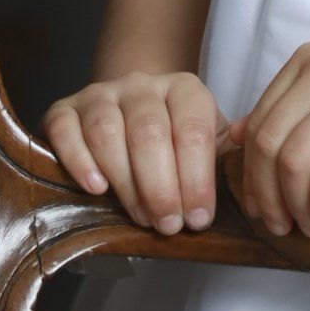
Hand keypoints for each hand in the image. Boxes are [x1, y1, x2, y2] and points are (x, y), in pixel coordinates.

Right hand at [42, 70, 226, 233]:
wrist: (127, 115)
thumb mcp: (208, 144)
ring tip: (140, 216)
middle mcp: (142, 85)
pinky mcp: (64, 110)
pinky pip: (66, 132)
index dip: (197, 179)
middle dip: (161, 187)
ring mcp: (100, 94)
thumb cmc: (174, 141)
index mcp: (184, 90)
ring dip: (126, 183)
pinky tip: (97, 189)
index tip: (198, 219)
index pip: (193, 130)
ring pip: (108, 134)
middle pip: (150, 133)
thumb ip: (226, 161)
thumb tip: (245, 189)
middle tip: (168, 225)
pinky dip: (80, 162)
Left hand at [224, 36, 309, 238]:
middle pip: (266, 145)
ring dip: (291, 205)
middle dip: (263, 195)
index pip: (257, 122)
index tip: (259, 205)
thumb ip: (294, 104)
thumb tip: (236, 137)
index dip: (249, 173)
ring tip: (306, 225)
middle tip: (276, 225)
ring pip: (292, 162)